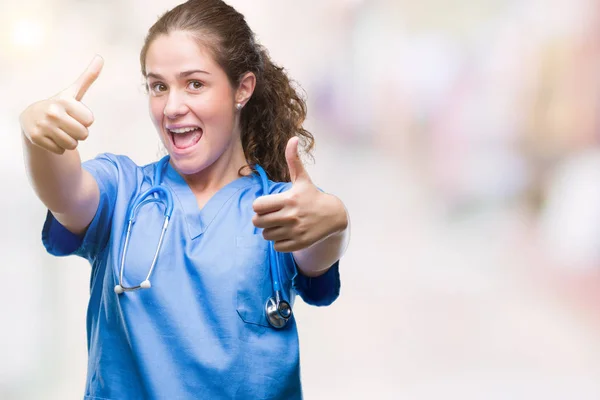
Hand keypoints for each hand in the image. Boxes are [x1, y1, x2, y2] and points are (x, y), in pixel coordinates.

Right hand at [19, 55, 103, 154]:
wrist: (32, 117)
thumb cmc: (60, 106)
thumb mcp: (73, 92)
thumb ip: (88, 77)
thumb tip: (101, 57)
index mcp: (65, 101)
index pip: (90, 121)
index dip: (84, 120)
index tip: (74, 114)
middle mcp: (53, 112)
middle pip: (83, 134)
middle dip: (79, 133)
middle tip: (67, 124)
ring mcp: (43, 126)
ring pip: (72, 145)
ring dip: (69, 141)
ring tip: (60, 131)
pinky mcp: (36, 139)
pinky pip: (61, 151)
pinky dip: (59, 148)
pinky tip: (51, 137)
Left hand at [252, 137, 344, 251]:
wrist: (333, 216)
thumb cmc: (311, 196)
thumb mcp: (302, 179)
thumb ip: (293, 160)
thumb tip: (293, 138)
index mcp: (289, 199)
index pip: (257, 206)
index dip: (260, 206)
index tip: (268, 205)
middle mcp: (291, 216)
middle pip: (258, 222)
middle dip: (262, 219)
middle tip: (271, 216)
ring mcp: (295, 231)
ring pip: (266, 235)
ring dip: (270, 231)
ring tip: (279, 224)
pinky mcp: (299, 244)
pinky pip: (276, 246)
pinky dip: (279, 242)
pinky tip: (287, 234)